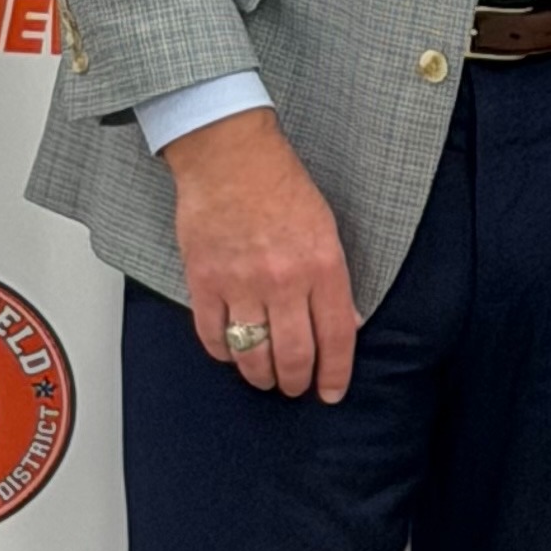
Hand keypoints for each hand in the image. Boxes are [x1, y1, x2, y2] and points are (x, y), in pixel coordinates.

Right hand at [164, 106, 359, 401]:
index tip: (332, 392)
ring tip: (265, 379)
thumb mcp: (327, 230)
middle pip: (293, 354)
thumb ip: (335, 280)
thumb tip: (345, 322)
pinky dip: (222, 353)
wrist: (230, 157)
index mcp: (322, 266)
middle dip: (296, 382)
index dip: (335, 373)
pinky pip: (212, 335)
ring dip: (260, 376)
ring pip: (252, 353)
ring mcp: (241, 283)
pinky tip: (231, 355)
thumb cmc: (281, 186)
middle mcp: (284, 280)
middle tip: (295, 389)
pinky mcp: (204, 280)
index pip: (336, 337)